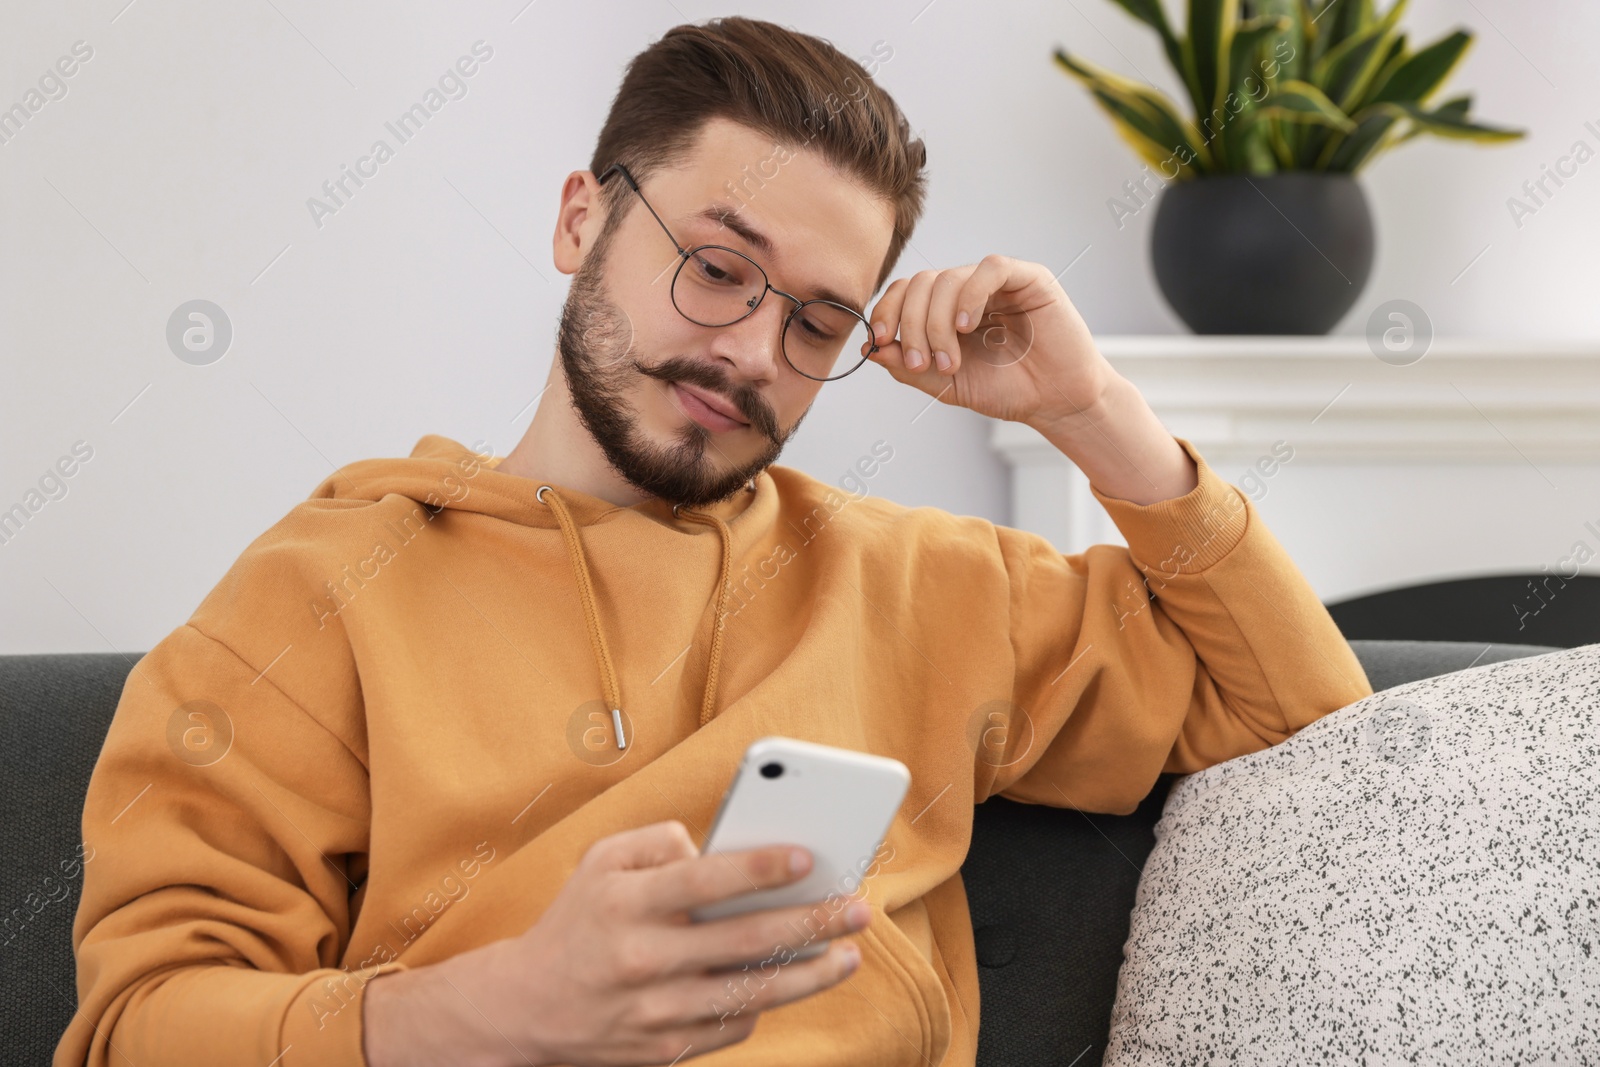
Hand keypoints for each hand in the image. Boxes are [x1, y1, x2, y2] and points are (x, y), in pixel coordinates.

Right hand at [363, 820, 869, 1066]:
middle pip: (744, 941)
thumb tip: (720, 849)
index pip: (704, 882)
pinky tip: (789, 982)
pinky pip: (732, 1025)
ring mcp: (654, 1011)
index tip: (806, 858)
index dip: (759, 869)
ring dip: (809, 975)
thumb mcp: (600, 862)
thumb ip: (660, 841)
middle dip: (812, 925)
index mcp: (625, 903)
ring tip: (847, 955)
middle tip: (859, 910)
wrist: (524, 1009)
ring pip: (751, 993)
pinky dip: (765, 1002)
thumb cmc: (577, 922)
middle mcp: (641, 959)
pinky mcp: (663, 1050)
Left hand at [864, 254, 1114, 432]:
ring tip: (950, 361)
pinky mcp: (1029, 278)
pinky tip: (967, 326)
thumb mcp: (946, 385)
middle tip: (921, 364)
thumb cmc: (1008, 390)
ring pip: (948, 279)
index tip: (882, 343)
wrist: (1056, 402)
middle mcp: (968, 291)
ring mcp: (998, 282)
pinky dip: (970, 296)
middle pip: (921, 284)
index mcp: (946, 309)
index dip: (888, 312)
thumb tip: (869, 348)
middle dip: (912, 325)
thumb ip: (908, 367)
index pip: (906, 292)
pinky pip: (990, 268)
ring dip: (938, 324)